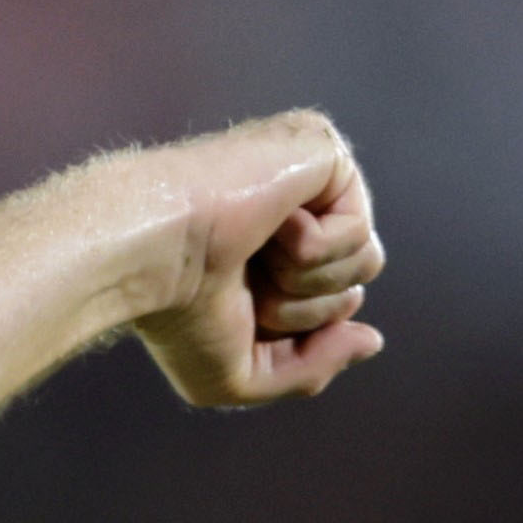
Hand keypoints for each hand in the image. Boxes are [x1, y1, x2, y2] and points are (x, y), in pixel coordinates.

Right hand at [134, 111, 385, 407]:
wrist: (149, 257)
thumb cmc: (178, 315)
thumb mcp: (247, 375)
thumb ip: (315, 366)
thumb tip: (373, 339)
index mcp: (279, 246)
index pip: (339, 304)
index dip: (301, 328)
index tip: (242, 308)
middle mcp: (300, 204)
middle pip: (359, 283)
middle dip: (306, 309)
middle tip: (246, 281)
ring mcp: (311, 172)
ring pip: (366, 261)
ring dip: (307, 281)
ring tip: (255, 253)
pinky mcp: (320, 147)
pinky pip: (357, 231)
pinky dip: (311, 250)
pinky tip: (267, 225)